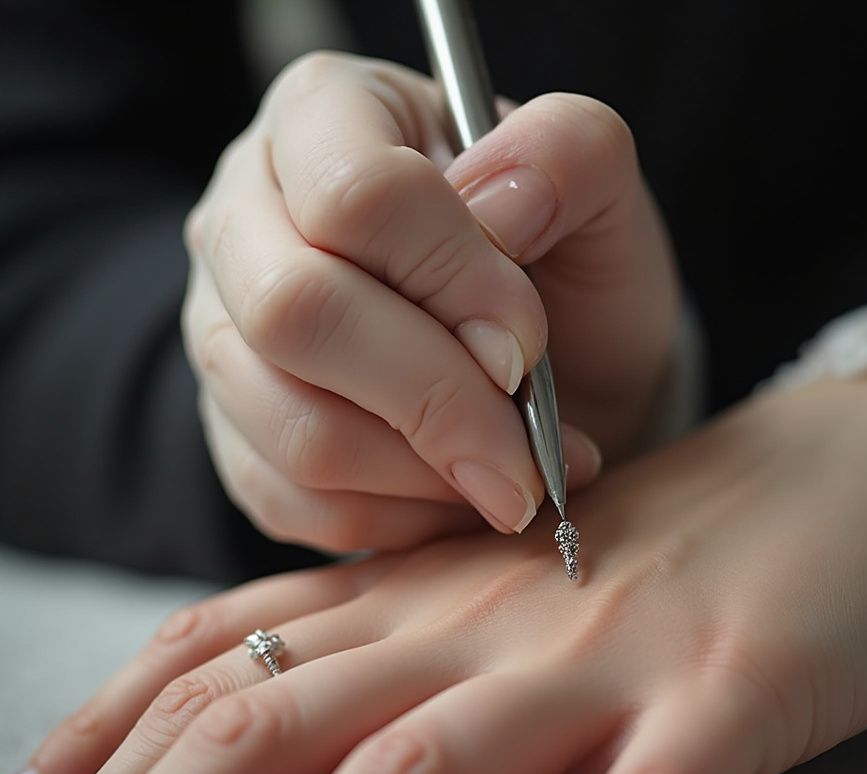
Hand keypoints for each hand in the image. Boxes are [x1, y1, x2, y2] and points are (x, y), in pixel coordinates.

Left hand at [4, 377, 866, 773]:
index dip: (89, 756)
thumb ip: (396, 662)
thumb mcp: (503, 603)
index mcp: (420, 596)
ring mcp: (601, 656)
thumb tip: (271, 750)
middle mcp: (480, 620)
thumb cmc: (661, 552)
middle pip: (267, 727)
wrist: (835, 472)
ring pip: (418, 773)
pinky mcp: (727, 693)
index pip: (218, 661)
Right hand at [183, 51, 681, 550]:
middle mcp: (246, 221)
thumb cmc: (566, 277)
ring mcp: (225, 336)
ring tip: (515, 478)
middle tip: (528, 459)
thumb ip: (570, 157)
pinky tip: (460, 493)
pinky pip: (299, 502)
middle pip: (295, 313)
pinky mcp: (237, 437)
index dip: (451, 280)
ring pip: (295, 426)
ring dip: (428, 474)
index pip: (354, 193)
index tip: (527, 347)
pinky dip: (401, 521)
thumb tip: (502, 205)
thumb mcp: (601, 196)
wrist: (546, 372)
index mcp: (324, 119)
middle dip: (436, 400)